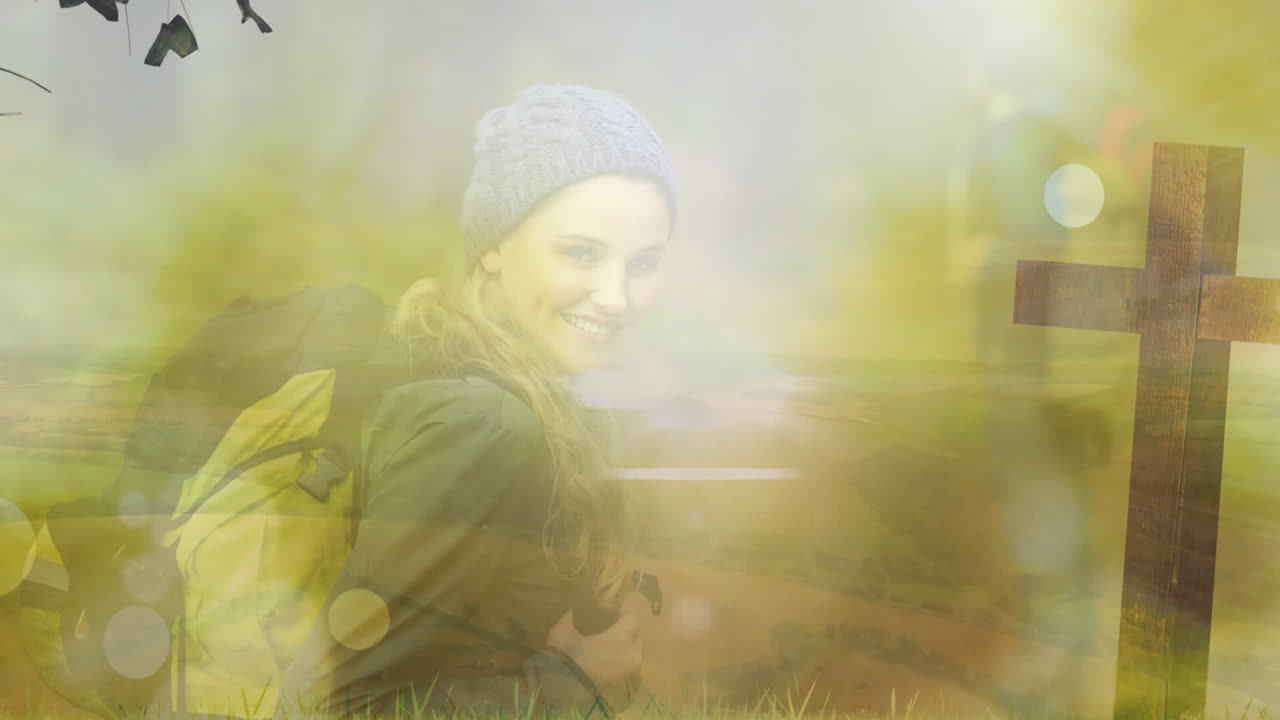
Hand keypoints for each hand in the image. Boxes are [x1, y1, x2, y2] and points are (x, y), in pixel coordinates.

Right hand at [546, 591, 648, 709]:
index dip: (624, 613)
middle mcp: (632, 654)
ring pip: (634, 654)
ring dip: (625, 648)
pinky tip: (606, 662)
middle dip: (627, 631)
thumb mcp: (562, 634)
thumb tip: (570, 612)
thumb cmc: (566, 658)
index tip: (614, 611)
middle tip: (612, 628)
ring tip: (609, 646)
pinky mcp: (625, 687)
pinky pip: (629, 669)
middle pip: (637, 636)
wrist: (562, 692)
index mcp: (622, 637)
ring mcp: (630, 673)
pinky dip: (621, 663)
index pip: (633, 618)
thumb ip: (568, 619)